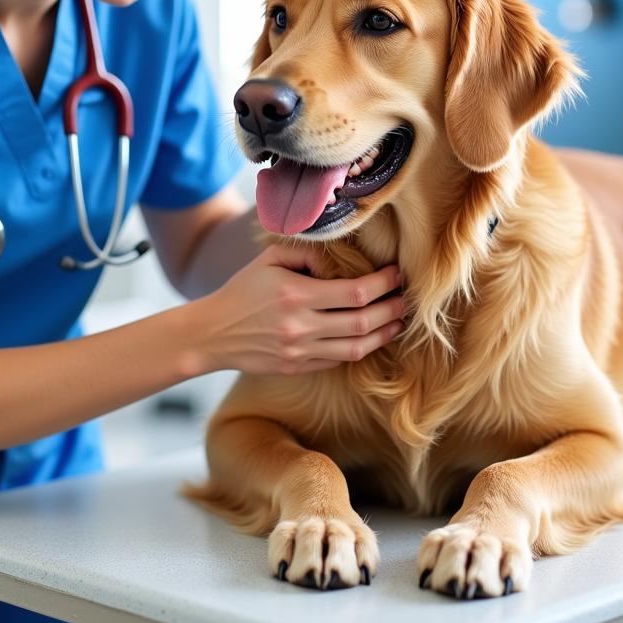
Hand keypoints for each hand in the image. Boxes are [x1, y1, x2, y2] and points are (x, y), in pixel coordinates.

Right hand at [194, 244, 406, 374]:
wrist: (213, 333)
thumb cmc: (242, 290)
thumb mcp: (269, 260)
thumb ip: (306, 255)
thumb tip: (339, 262)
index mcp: (296, 296)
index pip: (355, 292)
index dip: (382, 284)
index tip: (396, 273)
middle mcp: (301, 327)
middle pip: (363, 322)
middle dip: (392, 309)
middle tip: (408, 298)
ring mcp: (301, 352)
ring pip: (357, 347)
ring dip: (384, 333)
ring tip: (399, 320)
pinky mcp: (299, 368)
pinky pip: (339, 360)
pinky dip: (361, 347)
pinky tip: (373, 336)